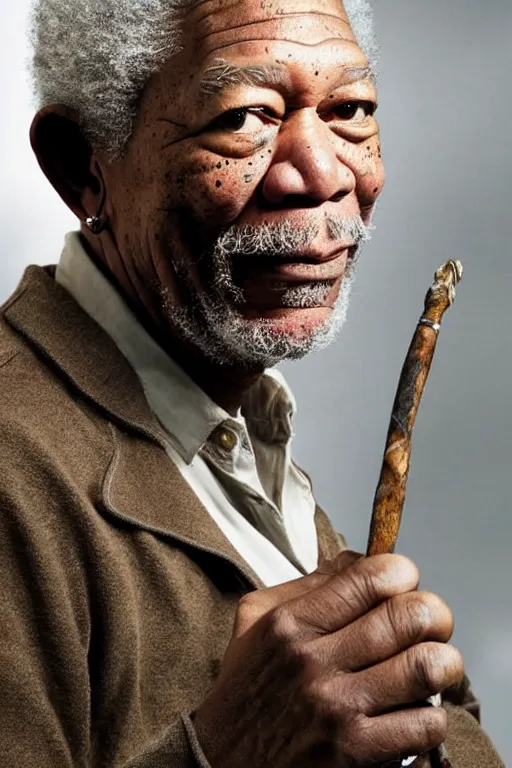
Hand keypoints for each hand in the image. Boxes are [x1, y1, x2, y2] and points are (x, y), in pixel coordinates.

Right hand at [193, 551, 463, 766]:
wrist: (218, 764)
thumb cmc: (244, 690)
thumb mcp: (255, 621)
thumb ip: (307, 584)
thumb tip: (359, 559)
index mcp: (291, 622)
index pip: (371, 577)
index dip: (402, 572)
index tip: (404, 581)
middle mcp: (313, 660)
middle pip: (409, 616)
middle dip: (434, 613)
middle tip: (430, 622)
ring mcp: (336, 707)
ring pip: (425, 666)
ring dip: (442, 662)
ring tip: (434, 663)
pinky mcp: (355, 753)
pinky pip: (424, 723)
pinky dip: (431, 715)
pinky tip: (414, 710)